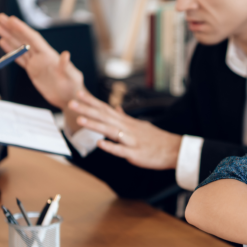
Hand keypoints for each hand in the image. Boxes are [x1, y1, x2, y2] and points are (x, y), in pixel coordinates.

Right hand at [0, 13, 83, 107]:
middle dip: (11, 28)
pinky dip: (10, 51)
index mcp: (49, 55)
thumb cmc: (73, 86)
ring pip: (19, 47)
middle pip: (24, 39)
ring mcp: (36, 62)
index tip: (11, 20)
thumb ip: (66, 66)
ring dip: (9, 37)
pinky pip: (19, 58)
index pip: (33, 38)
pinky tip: (3, 43)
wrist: (69, 98)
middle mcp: (41, 56)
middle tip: (0, 18)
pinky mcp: (32, 70)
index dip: (22, 29)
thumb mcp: (72, 76)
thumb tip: (66, 54)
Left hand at [68, 90, 182, 169]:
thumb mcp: (141, 125)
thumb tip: (116, 109)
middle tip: (72, 102)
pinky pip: (121, 150)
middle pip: (104, 117)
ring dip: (95, 124)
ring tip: (80, 119)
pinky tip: (100, 143)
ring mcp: (131, 140)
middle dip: (87, 109)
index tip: (79, 93)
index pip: (106, 108)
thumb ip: (126, 118)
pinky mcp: (135, 153)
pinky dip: (111, 146)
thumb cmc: (156, 139)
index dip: (92, 101)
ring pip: (110, 130)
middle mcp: (127, 128)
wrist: (174, 150)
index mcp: (127, 122)